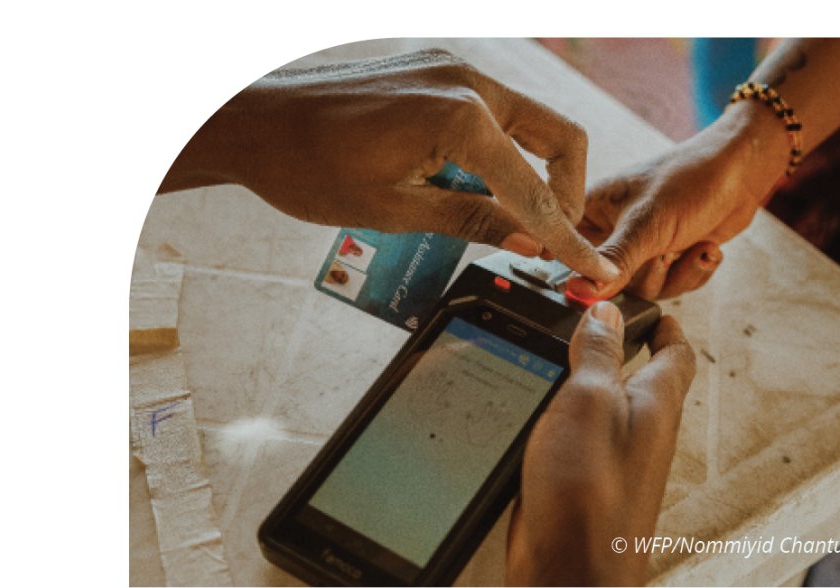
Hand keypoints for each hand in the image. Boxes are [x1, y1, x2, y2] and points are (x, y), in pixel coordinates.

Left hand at [165, 48, 621, 285]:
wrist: (249, 121)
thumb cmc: (304, 165)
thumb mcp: (396, 210)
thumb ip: (474, 222)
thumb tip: (532, 244)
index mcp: (460, 115)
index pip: (535, 189)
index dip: (565, 236)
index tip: (590, 266)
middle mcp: (466, 80)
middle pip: (558, 137)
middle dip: (565, 192)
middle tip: (554, 238)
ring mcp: (452, 69)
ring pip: (529, 123)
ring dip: (532, 171)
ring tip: (509, 218)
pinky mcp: (436, 71)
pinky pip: (492, 112)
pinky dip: (500, 150)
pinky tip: (475, 186)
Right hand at [505, 301, 695, 586]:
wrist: (573, 573)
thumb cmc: (591, 497)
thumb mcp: (590, 402)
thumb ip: (600, 355)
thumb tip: (605, 312)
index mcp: (657, 404)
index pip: (675, 352)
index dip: (663, 323)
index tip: (650, 305)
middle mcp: (644, 432)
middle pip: (645, 378)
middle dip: (625, 347)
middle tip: (599, 323)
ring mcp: (617, 461)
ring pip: (611, 408)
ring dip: (591, 381)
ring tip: (562, 357)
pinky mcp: (587, 485)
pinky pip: (584, 439)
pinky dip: (567, 418)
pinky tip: (540, 416)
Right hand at [569, 106, 778, 299]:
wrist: (742, 173)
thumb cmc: (690, 179)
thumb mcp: (648, 223)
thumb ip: (614, 261)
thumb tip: (580, 291)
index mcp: (592, 211)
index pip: (569, 253)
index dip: (585, 273)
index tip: (612, 277)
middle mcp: (612, 232)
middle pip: (610, 285)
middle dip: (648, 274)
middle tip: (665, 252)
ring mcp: (641, 247)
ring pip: (644, 291)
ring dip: (676, 275)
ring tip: (694, 246)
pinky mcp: (668, 258)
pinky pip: (671, 288)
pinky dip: (692, 273)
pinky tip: (705, 247)